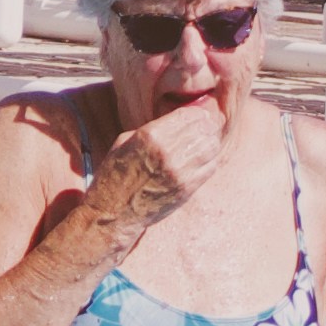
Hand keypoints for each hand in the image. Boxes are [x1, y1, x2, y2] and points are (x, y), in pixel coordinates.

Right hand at [79, 96, 230, 243]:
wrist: (114, 212)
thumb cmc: (115, 175)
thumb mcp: (124, 142)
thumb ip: (151, 128)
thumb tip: (176, 119)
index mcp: (149, 136)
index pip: (187, 116)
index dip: (197, 112)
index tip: (201, 112)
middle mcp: (167, 152)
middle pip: (203, 129)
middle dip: (208, 124)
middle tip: (210, 123)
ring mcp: (179, 172)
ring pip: (211, 147)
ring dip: (211, 141)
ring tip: (208, 139)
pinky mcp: (187, 189)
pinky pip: (210, 168)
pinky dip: (210, 160)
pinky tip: (204, 158)